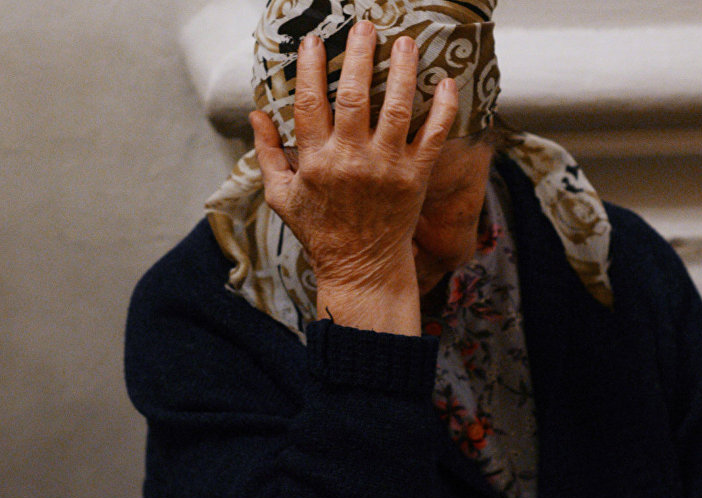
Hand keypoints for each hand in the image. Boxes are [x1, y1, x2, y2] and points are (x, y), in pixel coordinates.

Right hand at [251, 20, 459, 334]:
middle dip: (359, 56)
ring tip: (405, 42)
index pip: (309, 104)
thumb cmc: (321, 231)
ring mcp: (387, 168)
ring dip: (401, 71)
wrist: (363, 267)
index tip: (315, 41)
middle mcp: (351, 160)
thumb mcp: (281, 196)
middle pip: (354, 97)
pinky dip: (442, 109)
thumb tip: (256, 113)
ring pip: (396, 108)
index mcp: (316, 161)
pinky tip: (446, 83)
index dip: (311, 69)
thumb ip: (268, 153)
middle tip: (365, 27)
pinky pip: (433, 136)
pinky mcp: (416, 177)